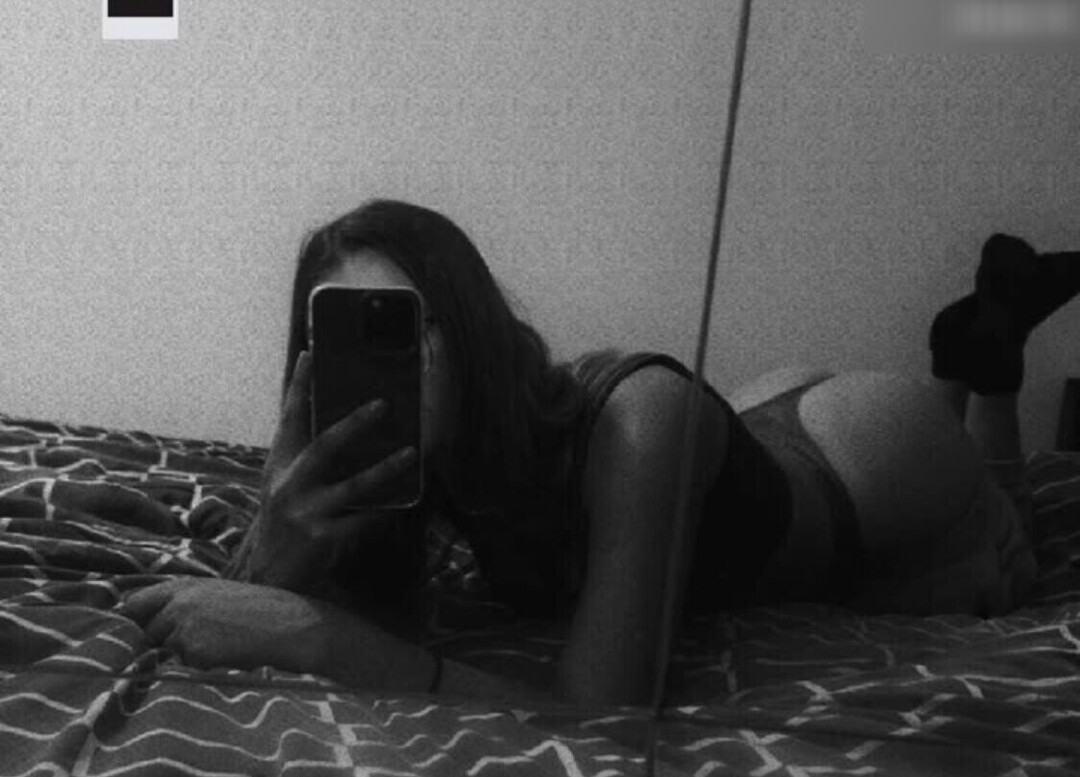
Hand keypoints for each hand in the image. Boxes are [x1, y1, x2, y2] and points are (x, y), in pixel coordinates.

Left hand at [119, 577, 335, 674]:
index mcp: (183, 586)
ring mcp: (184, 626)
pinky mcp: (194, 650)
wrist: (289, 624)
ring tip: (218, 645)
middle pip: (145, 632)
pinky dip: (199, 666)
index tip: (135, 634)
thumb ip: (184, 604)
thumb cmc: (258, 610)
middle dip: (159, 642)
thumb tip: (152, 625)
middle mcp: (177, 603)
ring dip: (182, 655)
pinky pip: (184, 666)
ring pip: (165, 651)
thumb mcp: (217, 594)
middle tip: (194, 643)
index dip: (131, 621)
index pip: (134, 604)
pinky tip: (225, 655)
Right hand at [245, 350, 418, 587]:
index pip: (289, 418)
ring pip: (354, 486)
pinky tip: (406, 500)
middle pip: (324, 447)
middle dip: (354, 424)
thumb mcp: (285, 485)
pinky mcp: (322, 539)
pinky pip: (363, 521)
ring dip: (386, 468)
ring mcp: (306, 512)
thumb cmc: (286, 521)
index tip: (310, 355)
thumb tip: (348, 424)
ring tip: (412, 453)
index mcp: (280, 465)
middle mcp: (289, 485)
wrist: (269, 577)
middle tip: (383, 404)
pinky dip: (385, 510)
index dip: (298, 386)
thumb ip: (306, 456)